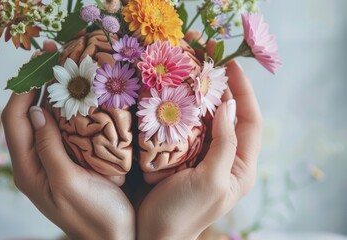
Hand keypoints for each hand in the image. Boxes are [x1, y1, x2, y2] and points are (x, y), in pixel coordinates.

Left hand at [1, 41, 134, 239]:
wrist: (115, 238)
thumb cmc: (95, 216)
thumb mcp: (69, 183)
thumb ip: (48, 149)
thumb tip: (34, 112)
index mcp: (27, 169)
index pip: (13, 120)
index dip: (22, 89)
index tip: (40, 64)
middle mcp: (33, 162)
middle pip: (24, 116)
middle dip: (33, 84)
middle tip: (52, 56)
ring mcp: (49, 161)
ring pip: (41, 120)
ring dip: (50, 94)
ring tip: (64, 68)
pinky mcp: (66, 160)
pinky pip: (58, 129)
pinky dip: (64, 109)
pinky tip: (77, 96)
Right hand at [137, 59, 261, 238]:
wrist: (153, 233)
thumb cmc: (184, 212)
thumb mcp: (212, 180)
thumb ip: (225, 144)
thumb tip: (230, 107)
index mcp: (241, 167)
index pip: (250, 122)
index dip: (244, 93)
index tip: (232, 67)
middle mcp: (226, 158)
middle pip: (231, 117)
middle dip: (224, 90)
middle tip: (210, 63)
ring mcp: (203, 156)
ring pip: (209, 120)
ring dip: (203, 98)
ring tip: (193, 74)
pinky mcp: (183, 155)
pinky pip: (190, 128)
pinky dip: (185, 111)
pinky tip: (176, 98)